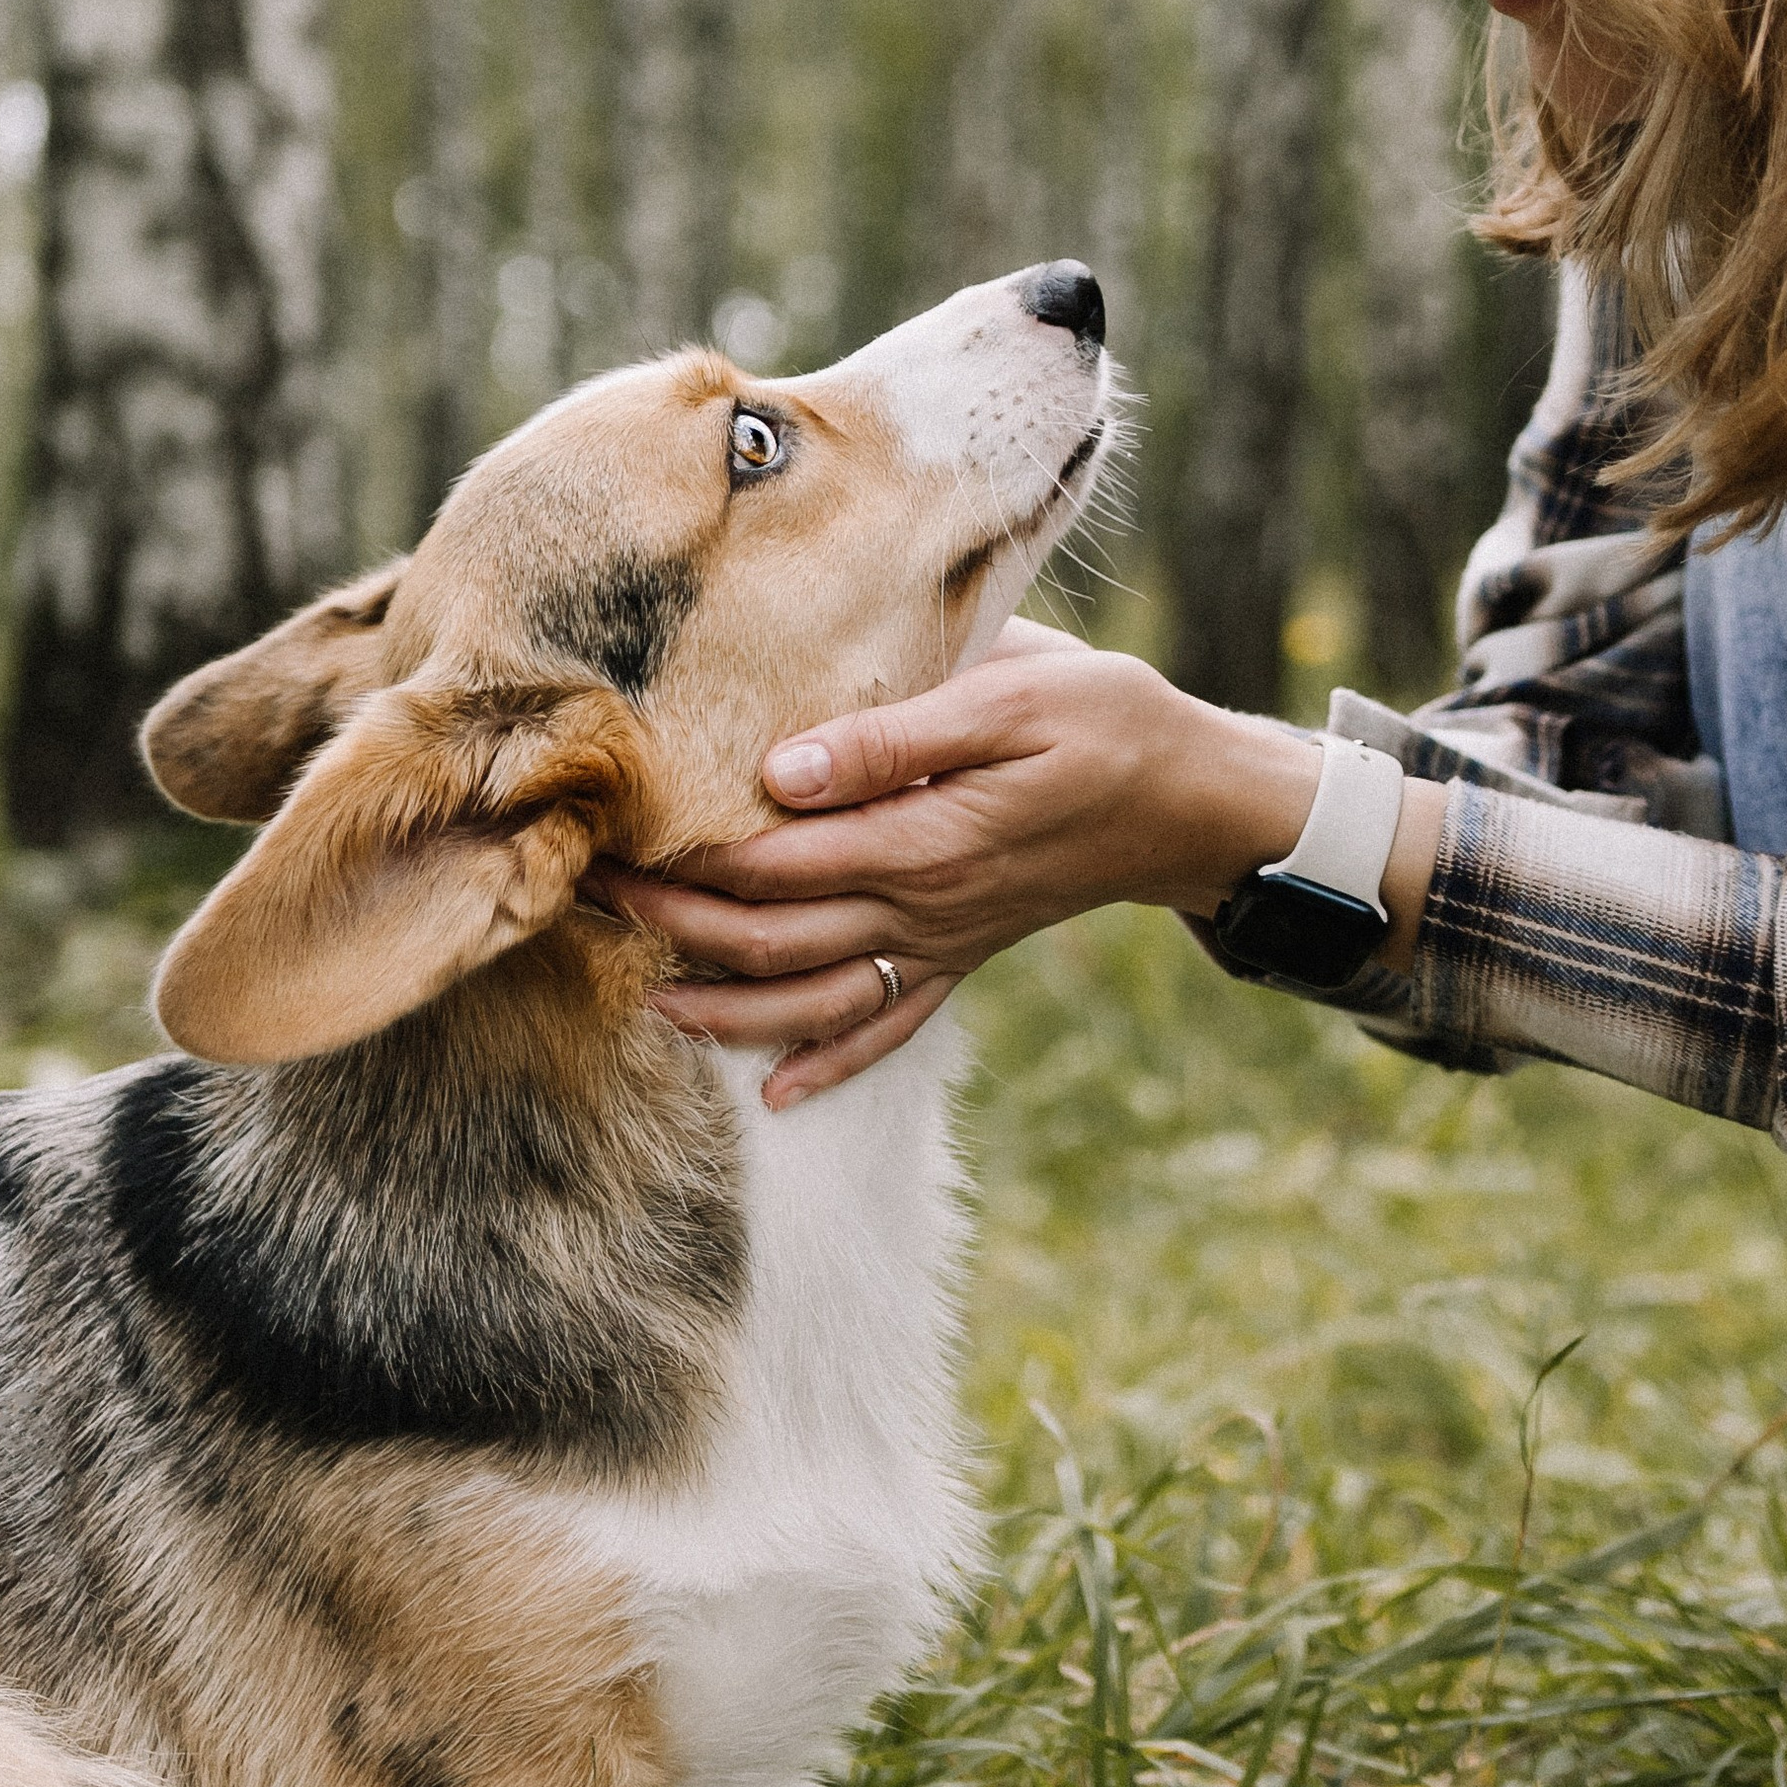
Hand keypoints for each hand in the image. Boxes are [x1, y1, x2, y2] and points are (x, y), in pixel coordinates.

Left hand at [596, 624, 1423, 1106]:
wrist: (1193, 798)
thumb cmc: (1104, 720)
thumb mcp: (1012, 695)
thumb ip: (894, 734)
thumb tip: (780, 770)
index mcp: (923, 836)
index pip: (772, 860)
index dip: (683, 856)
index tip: (611, 828)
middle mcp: (921, 906)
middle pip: (771, 936)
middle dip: (673, 926)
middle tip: (592, 899)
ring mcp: (941, 941)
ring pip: (813, 998)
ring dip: (726, 1005)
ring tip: (646, 994)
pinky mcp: (963, 955)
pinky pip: (886, 1025)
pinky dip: (828, 1064)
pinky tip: (773, 1092)